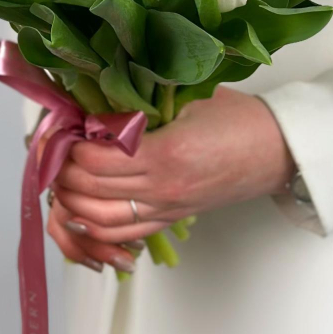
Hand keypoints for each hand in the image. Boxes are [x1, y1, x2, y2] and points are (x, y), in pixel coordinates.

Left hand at [46, 87, 294, 271]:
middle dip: (63, 170)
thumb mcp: (189, 99)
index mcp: (165, 153)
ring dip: (72, 200)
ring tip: (62, 175)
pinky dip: (95, 225)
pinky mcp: (171, 218)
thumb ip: (144, 103)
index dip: (71, 143)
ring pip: (100, 219)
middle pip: (91, 189)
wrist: (277, 151)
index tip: (64, 123)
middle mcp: (161, 188)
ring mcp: (165, 209)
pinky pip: (123, 234)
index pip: (97, 158)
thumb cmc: (238, 118)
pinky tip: (80, 207)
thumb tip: (99, 101)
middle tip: (55, 146)